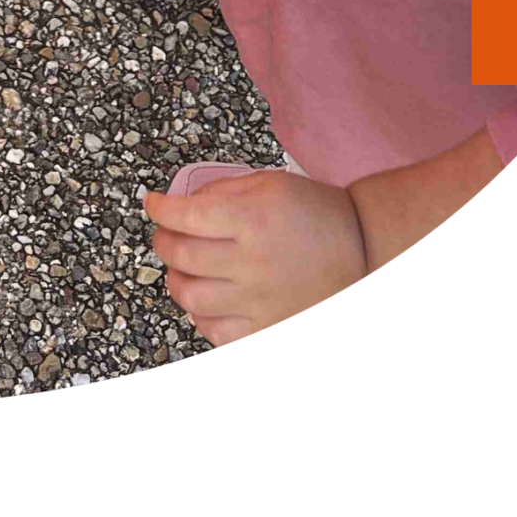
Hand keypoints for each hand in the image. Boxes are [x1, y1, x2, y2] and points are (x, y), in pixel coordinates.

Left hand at [143, 170, 366, 345]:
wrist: (362, 250)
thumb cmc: (314, 212)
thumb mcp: (269, 184)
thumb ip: (223, 191)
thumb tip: (183, 203)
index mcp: (252, 219)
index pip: (186, 216)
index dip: (160, 208)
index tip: (154, 204)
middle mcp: (251, 262)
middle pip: (182, 256)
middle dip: (162, 242)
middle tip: (165, 234)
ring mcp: (259, 299)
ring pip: (191, 298)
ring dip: (175, 280)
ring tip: (180, 268)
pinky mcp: (269, 325)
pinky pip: (218, 332)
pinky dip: (200, 318)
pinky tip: (204, 301)